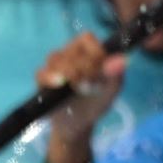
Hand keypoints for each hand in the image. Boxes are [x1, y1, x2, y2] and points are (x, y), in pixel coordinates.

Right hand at [37, 32, 127, 162]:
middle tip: (86, 83)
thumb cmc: (96, 102)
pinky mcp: (43, 80)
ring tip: (73, 85)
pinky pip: (41, 72)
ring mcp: (54, 67)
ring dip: (65, 70)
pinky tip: (58, 85)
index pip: (86, 38)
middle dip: (80, 66)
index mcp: (88, 52)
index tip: (98, 68)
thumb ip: (116, 74)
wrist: (78, 124)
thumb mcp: (111, 90)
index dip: (92, 51)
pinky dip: (49, 78)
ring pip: (54, 57)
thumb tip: (122, 60)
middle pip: (70, 48)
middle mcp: (70, 55)